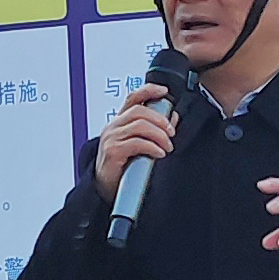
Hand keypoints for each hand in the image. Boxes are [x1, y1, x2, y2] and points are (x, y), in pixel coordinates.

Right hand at [92, 82, 176, 197]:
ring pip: (139, 125)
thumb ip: (155, 130)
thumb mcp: (140, 145)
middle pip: (139, 111)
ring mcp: (111, 138)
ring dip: (159, 135)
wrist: (106, 189)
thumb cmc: (123, 167)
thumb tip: (173, 117)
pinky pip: (136, 143)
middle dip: (160, 119)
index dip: (148, 90)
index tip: (164, 91)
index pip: (132, 98)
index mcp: (120, 122)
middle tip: (171, 132)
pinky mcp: (112, 151)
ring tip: (167, 146)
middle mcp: (114, 127)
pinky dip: (152, 147)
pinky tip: (159, 153)